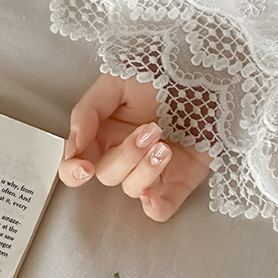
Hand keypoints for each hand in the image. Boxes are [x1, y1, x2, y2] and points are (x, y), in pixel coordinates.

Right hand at [59, 73, 211, 220]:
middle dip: (126, 155)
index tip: (84, 167)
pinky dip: (156, 207)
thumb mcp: (117, 81)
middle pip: (108, 175)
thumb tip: (75, 142)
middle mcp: (126, 154)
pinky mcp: (182, 178)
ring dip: (145, 170)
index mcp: (104, 132)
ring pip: (134, 189)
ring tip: (163, 145)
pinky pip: (163, 207)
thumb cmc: (161, 71)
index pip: (77, 162)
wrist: (204, 70)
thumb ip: (88, 110)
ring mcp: (154, 169)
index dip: (73, 170)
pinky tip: (153, 197)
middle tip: (149, 130)